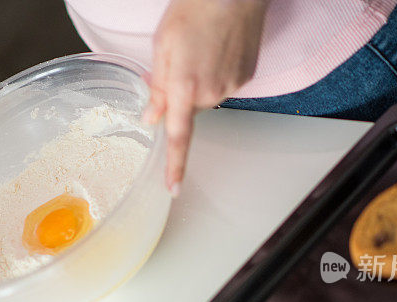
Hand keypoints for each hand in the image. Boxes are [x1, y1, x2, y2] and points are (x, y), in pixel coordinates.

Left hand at [143, 0, 266, 194]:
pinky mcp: (245, 77)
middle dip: (179, 94)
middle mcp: (210, 92)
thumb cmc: (194, 9)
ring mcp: (231, 86)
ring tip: (200, 49)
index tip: (173, 188)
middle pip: (188, 110)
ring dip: (197, 82)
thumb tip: (151, 118)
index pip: (178, 137)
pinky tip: (216, 49)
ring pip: (205, 98)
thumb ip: (157, 87)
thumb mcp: (162, 45)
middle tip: (177, 61)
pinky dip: (215, 73)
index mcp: (184, 86)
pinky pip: (223, 86)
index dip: (175, 165)